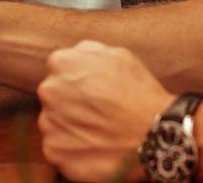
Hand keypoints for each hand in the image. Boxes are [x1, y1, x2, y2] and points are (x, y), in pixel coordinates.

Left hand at [37, 41, 174, 182]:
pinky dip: (72, 149)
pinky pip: (57, 148)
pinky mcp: (53, 151)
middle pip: (54, 96)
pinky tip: (94, 146)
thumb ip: (87, 52)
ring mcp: (49, 122)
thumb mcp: (117, 55)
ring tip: (98, 130)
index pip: (59, 70)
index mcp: (61, 62)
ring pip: (54, 122)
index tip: (93, 92)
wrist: (153, 132)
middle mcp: (49, 90)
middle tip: (97, 112)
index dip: (78, 82)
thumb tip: (75, 55)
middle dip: (70, 103)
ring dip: (70, 126)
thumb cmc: (139, 92)